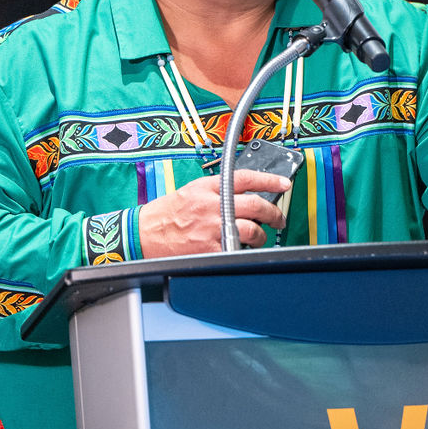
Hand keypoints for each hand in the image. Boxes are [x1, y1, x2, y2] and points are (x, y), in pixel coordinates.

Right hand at [138, 169, 291, 257]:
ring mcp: (212, 227)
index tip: (283, 184)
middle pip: (255, 205)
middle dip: (274, 213)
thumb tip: (245, 196)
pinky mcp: (210, 248)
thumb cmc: (166, 214)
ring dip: (260, 236)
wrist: (144, 234)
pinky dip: (242, 250)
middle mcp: (212, 205)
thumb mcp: (191, 191)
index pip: (245, 178)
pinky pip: (236, 249)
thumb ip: (217, 191)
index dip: (269, 180)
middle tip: (278, 218)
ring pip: (251, 230)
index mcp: (207, 187)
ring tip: (258, 238)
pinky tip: (240, 249)